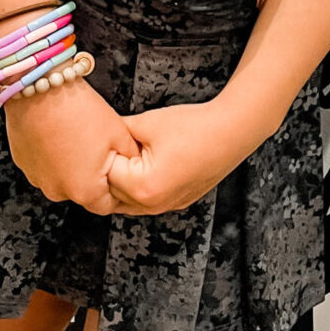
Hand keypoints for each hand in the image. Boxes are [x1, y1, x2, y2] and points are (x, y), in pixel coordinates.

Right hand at [5, 79, 140, 214]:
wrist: (42, 88)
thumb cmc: (79, 110)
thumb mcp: (118, 134)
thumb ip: (129, 159)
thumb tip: (135, 166)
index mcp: (85, 191)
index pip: (108, 204)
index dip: (118, 188)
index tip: (121, 172)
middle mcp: (58, 191)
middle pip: (84, 191)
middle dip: (95, 175)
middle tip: (102, 149)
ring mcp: (38, 178)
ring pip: (63, 178)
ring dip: (73, 166)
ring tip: (81, 137)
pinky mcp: (24, 162)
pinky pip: (46, 165)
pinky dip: (55, 156)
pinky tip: (62, 134)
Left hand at [106, 98, 246, 215]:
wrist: (233, 131)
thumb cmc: (192, 126)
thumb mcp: (146, 123)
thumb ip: (116, 132)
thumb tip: (96, 132)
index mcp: (143, 188)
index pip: (105, 175)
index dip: (104, 155)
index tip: (105, 140)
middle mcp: (154, 205)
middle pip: (114, 195)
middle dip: (111, 172)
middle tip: (113, 147)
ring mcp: (168, 207)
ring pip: (129, 202)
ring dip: (124, 183)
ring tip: (128, 156)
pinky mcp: (179, 202)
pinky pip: (148, 201)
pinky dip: (140, 187)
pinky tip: (144, 165)